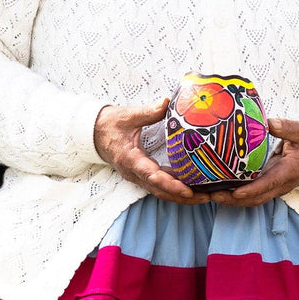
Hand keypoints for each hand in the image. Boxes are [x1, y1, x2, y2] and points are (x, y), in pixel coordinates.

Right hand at [94, 99, 210, 203]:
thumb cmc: (109, 124)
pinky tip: (192, 185)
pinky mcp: (141, 173)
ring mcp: (137, 175)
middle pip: (160, 191)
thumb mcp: (128, 115)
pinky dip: (175, 188)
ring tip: (204, 195)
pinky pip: (159, 185)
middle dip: (183, 197)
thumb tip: (168, 102)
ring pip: (160, 191)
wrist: (92, 133)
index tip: (188, 190)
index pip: (153, 176)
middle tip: (206, 197)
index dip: (171, 185)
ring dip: (181, 196)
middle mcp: (134, 172)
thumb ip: (149, 111)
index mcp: (130, 159)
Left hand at [210, 117, 298, 207]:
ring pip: (251, 199)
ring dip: (230, 200)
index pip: (269, 183)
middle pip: (256, 198)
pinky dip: (233, 194)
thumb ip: (287, 128)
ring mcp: (273, 187)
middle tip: (212, 195)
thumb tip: (269, 123)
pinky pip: (249, 194)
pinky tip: (216, 188)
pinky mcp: (266, 185)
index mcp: (289, 172)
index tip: (236, 192)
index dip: (253, 189)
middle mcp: (280, 184)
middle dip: (234, 199)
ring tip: (209, 194)